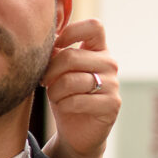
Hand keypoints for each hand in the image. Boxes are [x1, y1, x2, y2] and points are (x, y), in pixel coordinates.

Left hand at [41, 19, 120, 157]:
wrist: (76, 131)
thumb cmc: (65, 95)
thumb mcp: (57, 71)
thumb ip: (55, 52)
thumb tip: (48, 37)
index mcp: (98, 49)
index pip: (94, 26)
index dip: (70, 32)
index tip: (55, 48)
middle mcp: (110, 63)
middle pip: (72, 56)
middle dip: (50, 70)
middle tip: (44, 81)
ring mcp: (113, 84)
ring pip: (71, 80)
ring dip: (54, 91)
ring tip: (54, 96)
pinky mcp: (112, 104)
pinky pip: (77, 100)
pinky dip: (64, 105)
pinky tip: (65, 107)